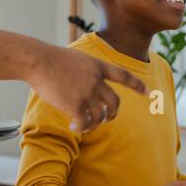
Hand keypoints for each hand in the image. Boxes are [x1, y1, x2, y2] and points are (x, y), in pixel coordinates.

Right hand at [27, 44, 146, 132]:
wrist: (38, 60)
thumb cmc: (51, 58)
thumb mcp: (77, 58)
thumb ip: (86, 71)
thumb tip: (87, 86)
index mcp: (98, 66)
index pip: (123, 76)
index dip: (136, 85)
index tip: (147, 92)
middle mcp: (97, 80)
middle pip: (114, 102)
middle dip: (113, 113)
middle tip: (107, 118)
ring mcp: (88, 93)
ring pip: (100, 116)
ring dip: (94, 124)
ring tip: (84, 126)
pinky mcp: (76, 105)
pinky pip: (85, 122)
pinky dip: (81, 127)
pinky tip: (74, 128)